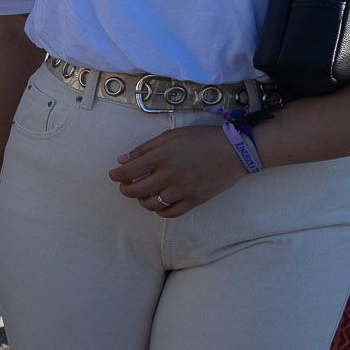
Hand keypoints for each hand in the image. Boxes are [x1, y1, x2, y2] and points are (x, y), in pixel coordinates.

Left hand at [109, 124, 245, 217]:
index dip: (116, 175)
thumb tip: (122, 160)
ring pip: (151, 204)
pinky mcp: (194, 200)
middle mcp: (168, 175)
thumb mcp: (171, 135)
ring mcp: (182, 190)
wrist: (235, 150)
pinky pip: (170, 213)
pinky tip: (160, 203)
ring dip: (142, 200)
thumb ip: (144, 148)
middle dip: (125, 189)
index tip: (115, 175)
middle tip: (126, 185)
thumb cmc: (202, 139)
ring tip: (145, 193)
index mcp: (160, 157)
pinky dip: (160, 210)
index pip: (127, 172)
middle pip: (135, 191)